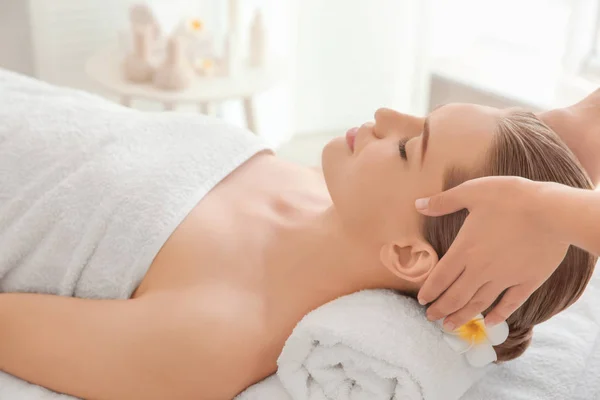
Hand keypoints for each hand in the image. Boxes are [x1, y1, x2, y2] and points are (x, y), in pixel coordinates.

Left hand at [415, 176, 568, 329]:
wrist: (553, 211)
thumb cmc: (510, 197)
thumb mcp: (472, 192)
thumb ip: (444, 201)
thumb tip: (418, 205)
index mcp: (465, 250)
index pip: (440, 278)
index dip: (429, 291)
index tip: (422, 301)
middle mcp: (481, 269)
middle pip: (455, 296)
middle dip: (441, 309)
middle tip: (431, 318)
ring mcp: (505, 278)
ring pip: (478, 304)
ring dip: (462, 316)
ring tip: (450, 326)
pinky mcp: (527, 281)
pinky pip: (510, 304)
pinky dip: (498, 315)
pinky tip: (489, 322)